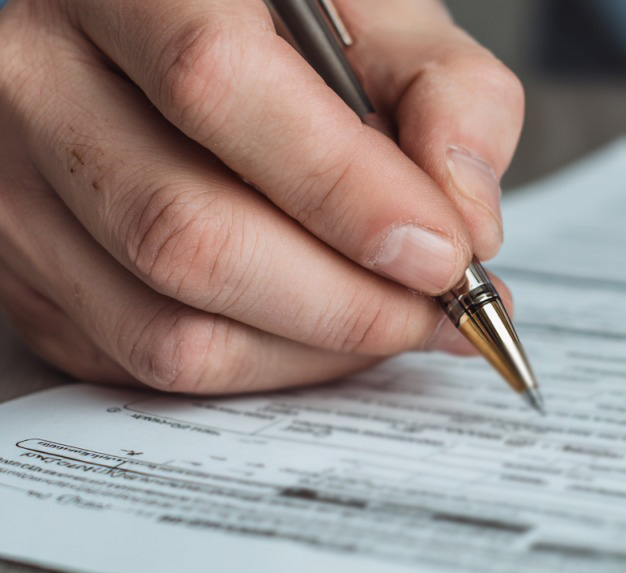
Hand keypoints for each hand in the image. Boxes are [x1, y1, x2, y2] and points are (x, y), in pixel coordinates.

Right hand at [0, 0, 522, 392]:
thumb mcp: (385, 22)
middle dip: (347, 300)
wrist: (182, 47)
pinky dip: (264, 367)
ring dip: (315, 350)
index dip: (343, 189)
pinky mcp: (29, 275)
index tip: (442, 252)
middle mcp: (44, 83)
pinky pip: (149, 365)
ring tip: (396, 321)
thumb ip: (451, 99)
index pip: (217, 85)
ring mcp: (19, 190)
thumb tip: (464, 225)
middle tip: (438, 307)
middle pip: (187, 232)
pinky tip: (322, 330)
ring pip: (168, 325)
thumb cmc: (295, 30)